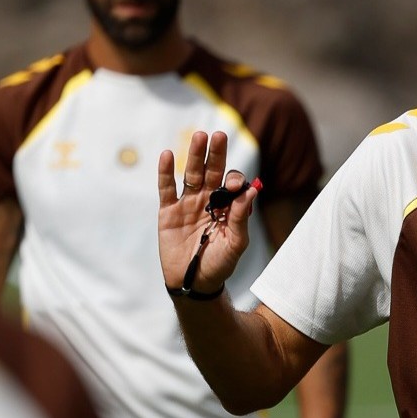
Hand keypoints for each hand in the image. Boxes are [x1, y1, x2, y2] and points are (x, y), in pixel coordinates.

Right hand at [156, 131, 256, 292]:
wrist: (194, 282)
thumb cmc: (219, 264)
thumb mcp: (236, 244)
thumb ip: (241, 218)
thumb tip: (250, 193)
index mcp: (227, 206)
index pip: (231, 184)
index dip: (233, 180)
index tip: (233, 185)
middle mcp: (208, 200)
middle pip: (212, 171)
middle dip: (215, 154)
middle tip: (219, 135)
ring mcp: (188, 203)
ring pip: (191, 174)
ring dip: (194, 155)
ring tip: (199, 136)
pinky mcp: (168, 211)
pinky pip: (166, 188)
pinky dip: (166, 172)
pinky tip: (167, 155)